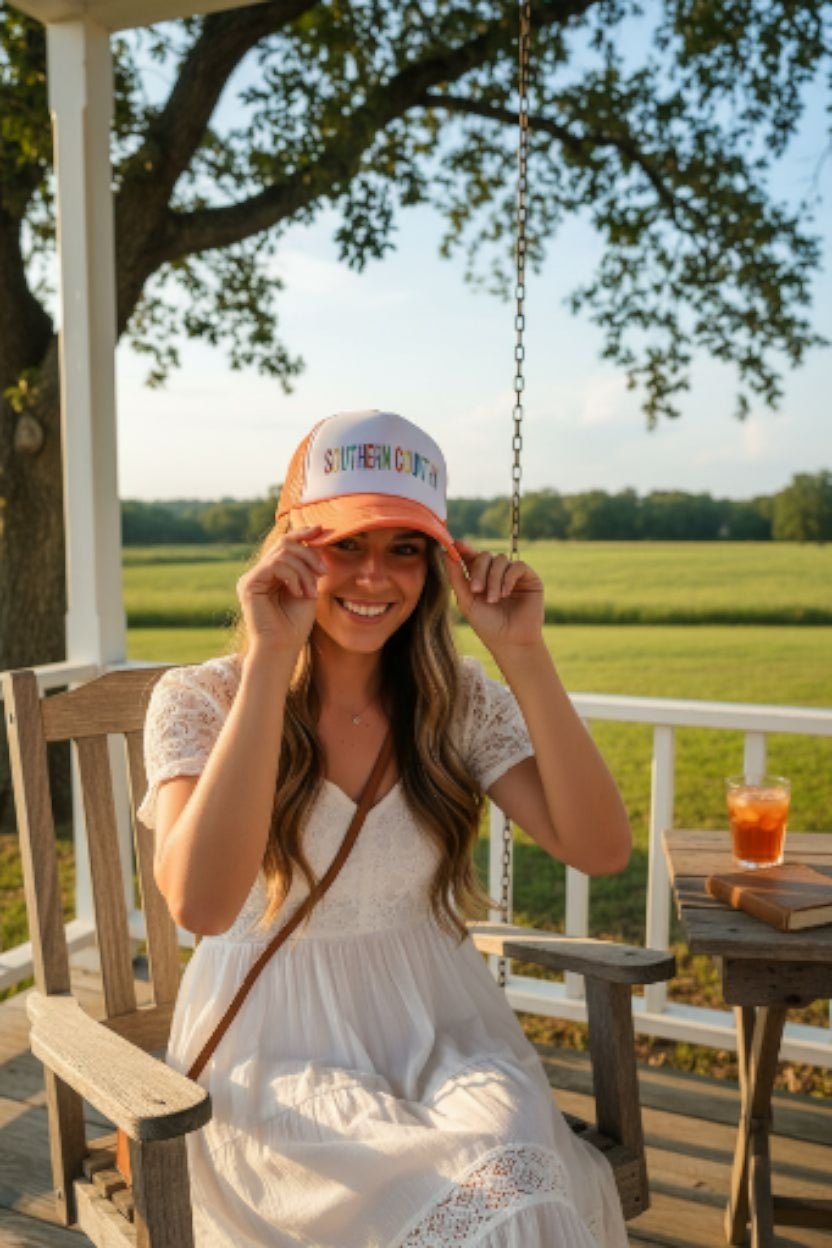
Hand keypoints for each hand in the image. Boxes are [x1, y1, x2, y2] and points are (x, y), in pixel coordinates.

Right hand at [237, 526, 324, 655]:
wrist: (283, 647)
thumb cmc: (295, 623)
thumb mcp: (308, 587)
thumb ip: (307, 565)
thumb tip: (315, 536)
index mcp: (271, 573)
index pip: (285, 543)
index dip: (302, 533)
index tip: (321, 530)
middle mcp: (259, 572)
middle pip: (285, 544)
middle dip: (309, 555)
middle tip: (323, 573)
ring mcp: (251, 577)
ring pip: (282, 554)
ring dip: (304, 572)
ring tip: (310, 593)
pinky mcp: (248, 584)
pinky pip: (274, 566)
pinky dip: (293, 576)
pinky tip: (299, 593)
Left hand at [445, 540, 544, 652]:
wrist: (510, 641)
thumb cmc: (487, 626)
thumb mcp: (466, 602)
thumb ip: (456, 578)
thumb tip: (447, 553)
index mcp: (480, 578)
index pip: (471, 557)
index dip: (464, 549)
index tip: (457, 545)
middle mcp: (496, 573)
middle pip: (485, 555)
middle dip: (478, 570)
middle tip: (476, 590)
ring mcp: (513, 575)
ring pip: (500, 560)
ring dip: (493, 579)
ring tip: (493, 600)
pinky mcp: (529, 578)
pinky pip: (517, 566)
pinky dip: (508, 577)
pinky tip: (505, 593)